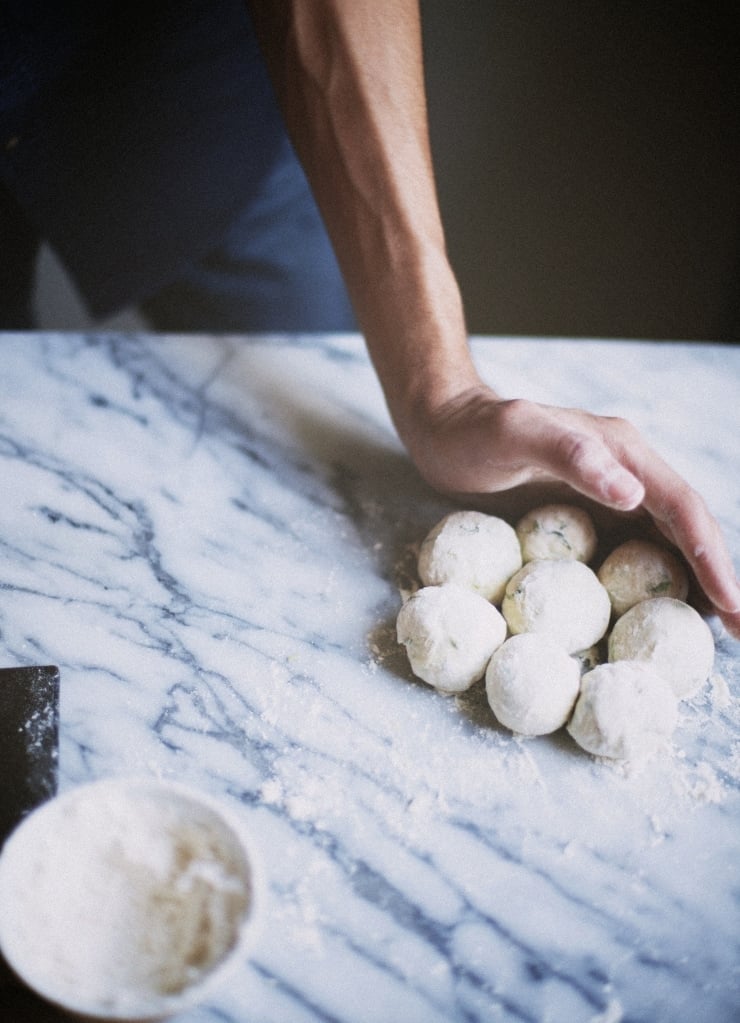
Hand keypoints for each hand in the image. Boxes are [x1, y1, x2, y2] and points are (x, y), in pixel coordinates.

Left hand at [403, 383, 739, 637]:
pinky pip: (629, 560)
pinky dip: (650, 591)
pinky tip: (653, 626)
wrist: (443, 428)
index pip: (683, 509)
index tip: (730, 605)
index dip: (711, 557)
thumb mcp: (516, 432)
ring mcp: (609, 500)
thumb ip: (571, 454)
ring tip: (715, 641)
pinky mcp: (587, 522)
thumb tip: (633, 493)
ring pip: (666, 550)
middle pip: (688, 534)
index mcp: (624, 453)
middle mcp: (628, 476)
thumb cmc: (475, 429)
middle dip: (720, 582)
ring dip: (693, 591)